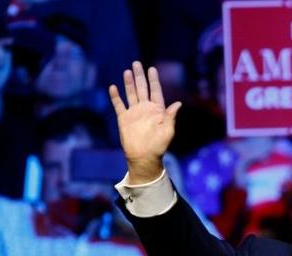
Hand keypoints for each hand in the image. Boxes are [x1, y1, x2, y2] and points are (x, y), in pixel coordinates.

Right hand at [109, 62, 181, 183]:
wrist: (144, 156)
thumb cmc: (159, 145)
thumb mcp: (168, 130)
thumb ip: (170, 116)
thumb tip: (178, 103)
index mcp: (157, 110)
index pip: (155, 91)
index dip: (154, 80)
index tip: (152, 69)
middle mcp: (145, 109)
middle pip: (142, 89)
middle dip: (140, 76)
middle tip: (137, 63)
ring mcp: (134, 113)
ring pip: (131, 94)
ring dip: (129, 83)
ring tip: (127, 71)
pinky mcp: (124, 119)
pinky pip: (119, 105)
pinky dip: (115, 97)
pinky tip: (113, 87)